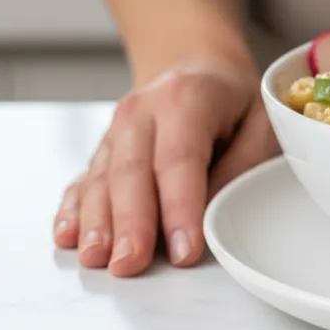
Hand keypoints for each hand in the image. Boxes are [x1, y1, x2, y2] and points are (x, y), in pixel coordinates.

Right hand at [52, 58, 278, 276]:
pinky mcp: (102, 151)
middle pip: (132, 171)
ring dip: (96, 223)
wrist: (195, 66)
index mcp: (187, 98)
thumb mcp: (262, 120)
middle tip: (130, 263)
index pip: (180, 158)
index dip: (180, 207)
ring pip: (102, 180)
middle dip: (130, 222)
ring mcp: (116, 131)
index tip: (183, 250)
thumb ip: (243, 164)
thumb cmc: (234, 100)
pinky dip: (74, 210)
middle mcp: (142, 112)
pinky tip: (68, 236)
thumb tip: (214, 214)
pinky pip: (84, 182)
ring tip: (96, 259)